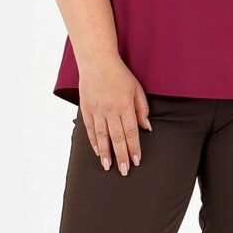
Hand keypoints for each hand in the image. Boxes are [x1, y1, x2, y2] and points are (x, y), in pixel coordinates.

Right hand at [77, 56, 150, 175]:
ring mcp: (97, 110)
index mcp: (125, 106)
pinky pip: (90, 129)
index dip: (134, 148)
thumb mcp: (137, 89)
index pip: (131, 132)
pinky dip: (93, 141)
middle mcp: (110, 110)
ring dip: (105, 153)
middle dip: (121, 156)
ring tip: (108, 166)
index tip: (136, 161)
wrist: (97, 61)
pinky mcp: (86, 108)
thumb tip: (146, 128)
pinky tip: (97, 151)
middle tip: (123, 171)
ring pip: (102, 136)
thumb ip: (142, 109)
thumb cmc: (120, 75)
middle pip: (117, 138)